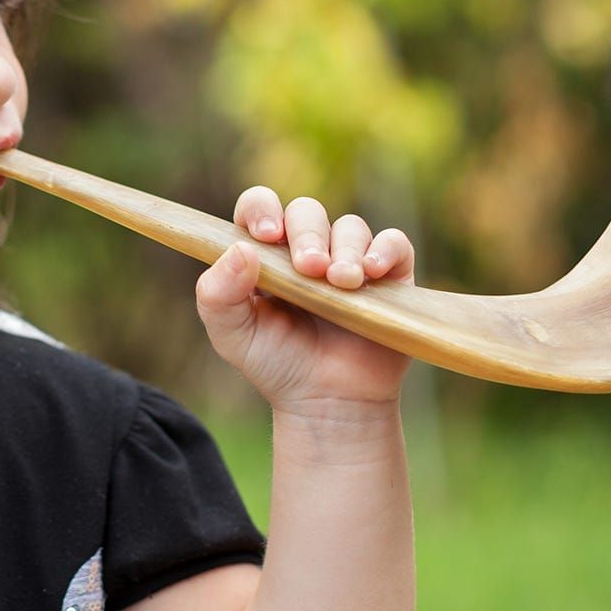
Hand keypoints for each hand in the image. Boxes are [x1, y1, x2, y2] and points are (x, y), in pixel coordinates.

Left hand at [194, 186, 415, 413]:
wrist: (326, 403)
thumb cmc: (275, 364)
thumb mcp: (231, 334)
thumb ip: (216, 294)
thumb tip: (240, 249)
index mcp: (265, 253)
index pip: (260, 207)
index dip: (262, 209)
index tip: (266, 235)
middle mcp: (308, 249)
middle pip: (307, 212)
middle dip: (307, 235)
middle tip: (309, 269)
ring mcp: (349, 259)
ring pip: (350, 227)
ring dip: (345, 250)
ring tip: (341, 283)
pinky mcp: (388, 276)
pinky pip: (394, 244)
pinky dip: (385, 250)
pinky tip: (371, 272)